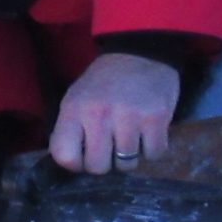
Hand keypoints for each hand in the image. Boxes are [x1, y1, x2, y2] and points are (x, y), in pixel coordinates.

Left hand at [48, 53, 180, 173]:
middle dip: (106, 162)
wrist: (140, 53)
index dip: (76, 164)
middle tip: (111, 147)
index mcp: (74, 109)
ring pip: (127, 165)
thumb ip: (70, 129)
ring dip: (130, 156)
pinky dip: (152, 149)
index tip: (85, 156)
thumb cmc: (104, 82)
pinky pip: (153, 155)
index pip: (65, 157)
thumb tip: (70, 164)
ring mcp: (129, 117)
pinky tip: (147, 133)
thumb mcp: (76, 98)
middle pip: (98, 167)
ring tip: (130, 136)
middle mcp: (99, 114)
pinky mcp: (156, 118)